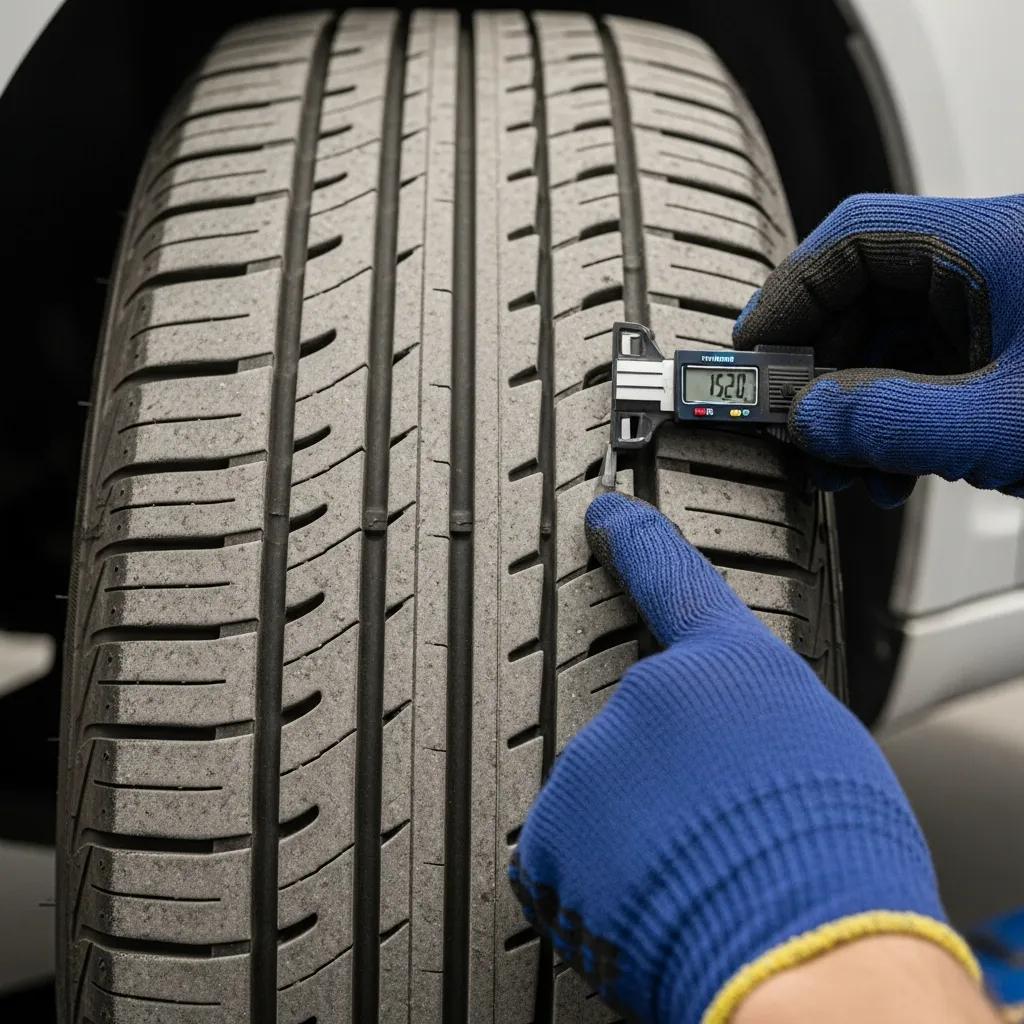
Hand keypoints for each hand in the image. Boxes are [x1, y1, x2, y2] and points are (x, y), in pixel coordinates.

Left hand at [510, 492, 977, 1023]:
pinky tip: (651, 893)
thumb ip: (758, 715)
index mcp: (726, 667)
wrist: (801, 958)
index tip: (606, 515)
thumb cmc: (836, 863)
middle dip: (671, 769)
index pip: (669, 575)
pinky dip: (602, 872)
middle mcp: (648, 694)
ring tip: (694, 867)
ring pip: (608, 789)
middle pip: (643, 721)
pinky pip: (572, 846)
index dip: (634, 539)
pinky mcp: (551, 831)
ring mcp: (592, 760)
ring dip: (639, 825)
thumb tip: (736, 734)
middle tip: (719, 822)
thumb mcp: (822, 748)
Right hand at [734, 193, 1023, 505]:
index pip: (856, 237)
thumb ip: (891, 419)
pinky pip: (928, 376)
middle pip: (866, 298)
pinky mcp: (1011, 356)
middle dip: (820, 373)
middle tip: (792, 425)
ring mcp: (1005, 312)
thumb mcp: (1002, 423)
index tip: (751, 349)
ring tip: (842, 465)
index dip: (790, 293)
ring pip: (893, 346)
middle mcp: (995, 267)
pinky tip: (890, 467)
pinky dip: (895, 422)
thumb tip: (809, 417)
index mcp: (995, 244)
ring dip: (854, 409)